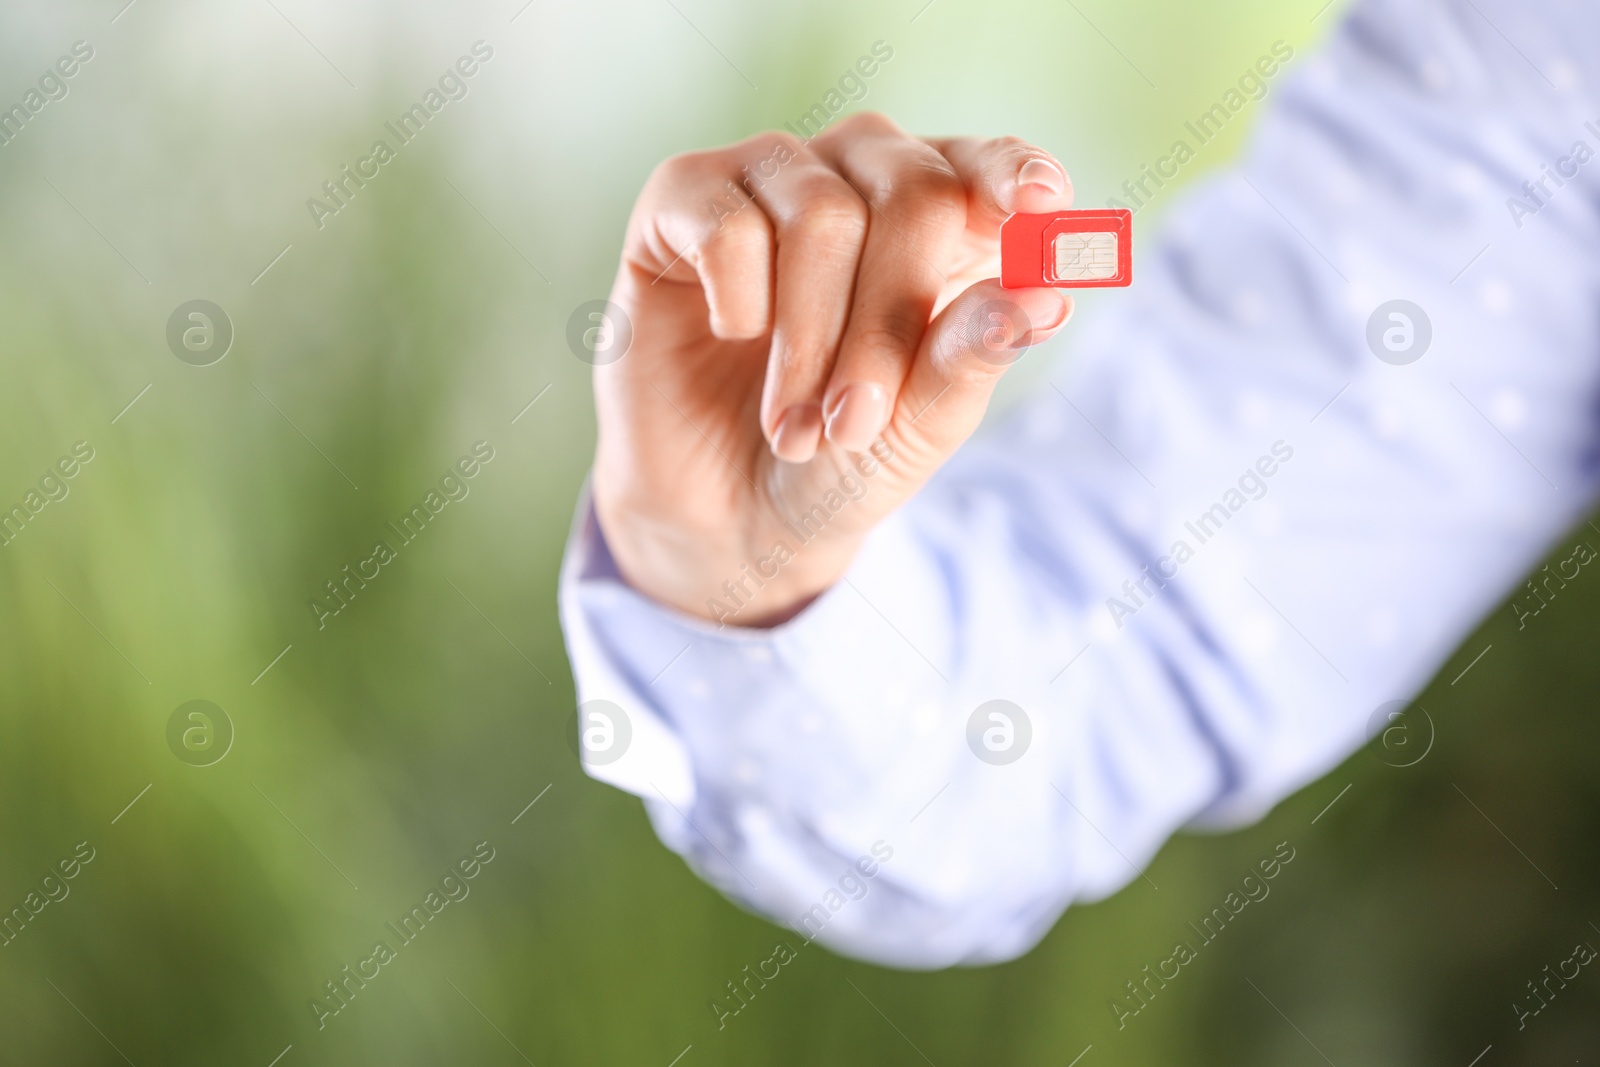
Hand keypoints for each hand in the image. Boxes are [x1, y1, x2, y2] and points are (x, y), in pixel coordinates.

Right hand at [590, 112, 1075, 625]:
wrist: (730, 512)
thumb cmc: (843, 456)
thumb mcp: (921, 422)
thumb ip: (974, 355)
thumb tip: (1043, 297)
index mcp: (942, 216)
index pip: (988, 165)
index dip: (1013, 177)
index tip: (1041, 208)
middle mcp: (859, 174)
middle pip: (911, 193)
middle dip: (888, 325)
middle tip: (855, 425)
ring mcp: (771, 175)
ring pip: (819, 214)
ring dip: (809, 340)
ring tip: (796, 428)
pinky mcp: (682, 195)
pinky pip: (727, 224)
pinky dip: (738, 303)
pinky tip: (731, 337)